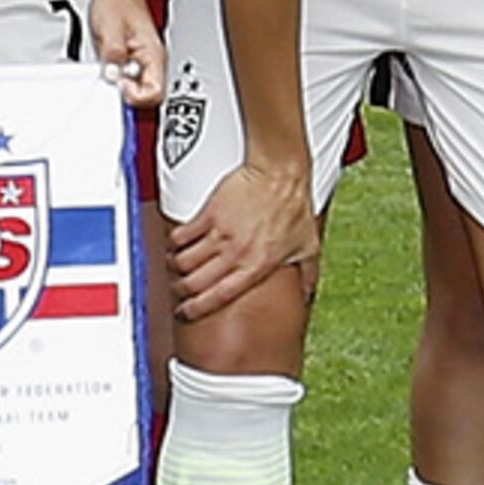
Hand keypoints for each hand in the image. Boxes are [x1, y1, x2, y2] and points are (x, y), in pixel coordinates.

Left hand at [88, 0, 166, 107]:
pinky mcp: (135, 61)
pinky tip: (110, 68)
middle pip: (150, 97)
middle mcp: (153, 61)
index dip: (135, 96)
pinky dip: (119, 80)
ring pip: (140, 90)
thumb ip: (113, 53)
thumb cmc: (118, 1)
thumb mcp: (110, 27)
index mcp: (153, 55)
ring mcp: (145, 62)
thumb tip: (112, 75)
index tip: (119, 85)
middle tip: (112, 80)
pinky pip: (132, 80)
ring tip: (110, 70)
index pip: (155, 94)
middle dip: (129, 95)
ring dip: (123, 87)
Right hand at [170, 159, 318, 323]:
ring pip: (183, 261)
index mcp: (256, 266)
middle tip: (180, 289)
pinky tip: (177, 243)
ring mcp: (220, 233)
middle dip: (182, 290)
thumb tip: (308, 293)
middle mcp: (235, 253)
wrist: (280, 172)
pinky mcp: (209, 214)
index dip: (197, 309)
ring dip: (176, 266)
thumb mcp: (308, 246)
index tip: (187, 312)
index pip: (218, 297)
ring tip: (176, 265)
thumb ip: (308, 274)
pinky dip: (175, 242)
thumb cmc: (294, 205)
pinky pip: (182, 235)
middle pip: (194, 282)